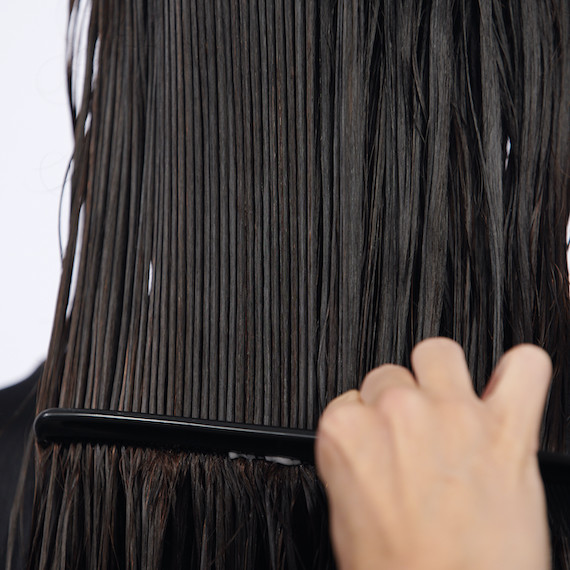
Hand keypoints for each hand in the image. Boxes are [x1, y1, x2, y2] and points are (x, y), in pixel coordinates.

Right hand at [315, 338, 551, 569]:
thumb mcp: (347, 519)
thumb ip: (353, 465)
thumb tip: (370, 447)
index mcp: (347, 434)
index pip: (350, 400)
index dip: (367, 425)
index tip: (381, 445)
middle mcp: (397, 413)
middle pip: (389, 375)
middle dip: (400, 404)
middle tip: (416, 441)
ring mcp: (452, 415)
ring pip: (439, 352)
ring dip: (442, 376)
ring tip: (452, 409)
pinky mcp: (507, 429)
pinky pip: (525, 367)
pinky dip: (522, 372)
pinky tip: (510, 389)